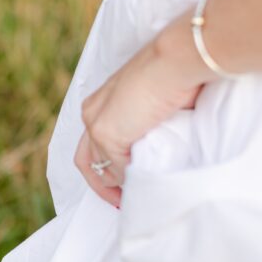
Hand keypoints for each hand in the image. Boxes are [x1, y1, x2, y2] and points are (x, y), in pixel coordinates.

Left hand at [74, 12, 212, 206]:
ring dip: (117, 185)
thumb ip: (144, 123)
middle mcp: (92, 112)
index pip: (92, 142)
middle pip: (86, 159)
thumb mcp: (154, 102)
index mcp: (101, 102)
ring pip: (100, 167)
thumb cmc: (175, 73)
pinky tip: (142, 185)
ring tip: (133, 198)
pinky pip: (117, 169)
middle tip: (119, 201)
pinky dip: (128, 180)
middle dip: (100, 184)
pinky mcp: (107, 135)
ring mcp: (97, 124)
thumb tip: (149, 150)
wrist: (175, 60)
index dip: (103, 165)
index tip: (121, 183)